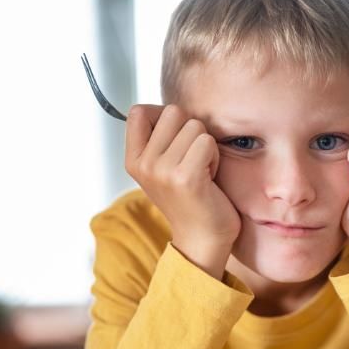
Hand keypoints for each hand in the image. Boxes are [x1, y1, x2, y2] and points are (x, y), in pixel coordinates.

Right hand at [125, 104, 240, 278]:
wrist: (201, 239)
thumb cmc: (189, 199)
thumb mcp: (161, 167)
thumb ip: (158, 137)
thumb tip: (169, 108)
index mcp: (133, 160)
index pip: (138, 111)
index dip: (164, 118)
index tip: (174, 142)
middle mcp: (143, 164)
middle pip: (173, 112)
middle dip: (190, 131)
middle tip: (192, 160)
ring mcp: (162, 170)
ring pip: (194, 125)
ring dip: (205, 145)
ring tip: (201, 170)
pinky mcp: (185, 177)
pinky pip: (207, 141)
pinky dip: (215, 156)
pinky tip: (210, 177)